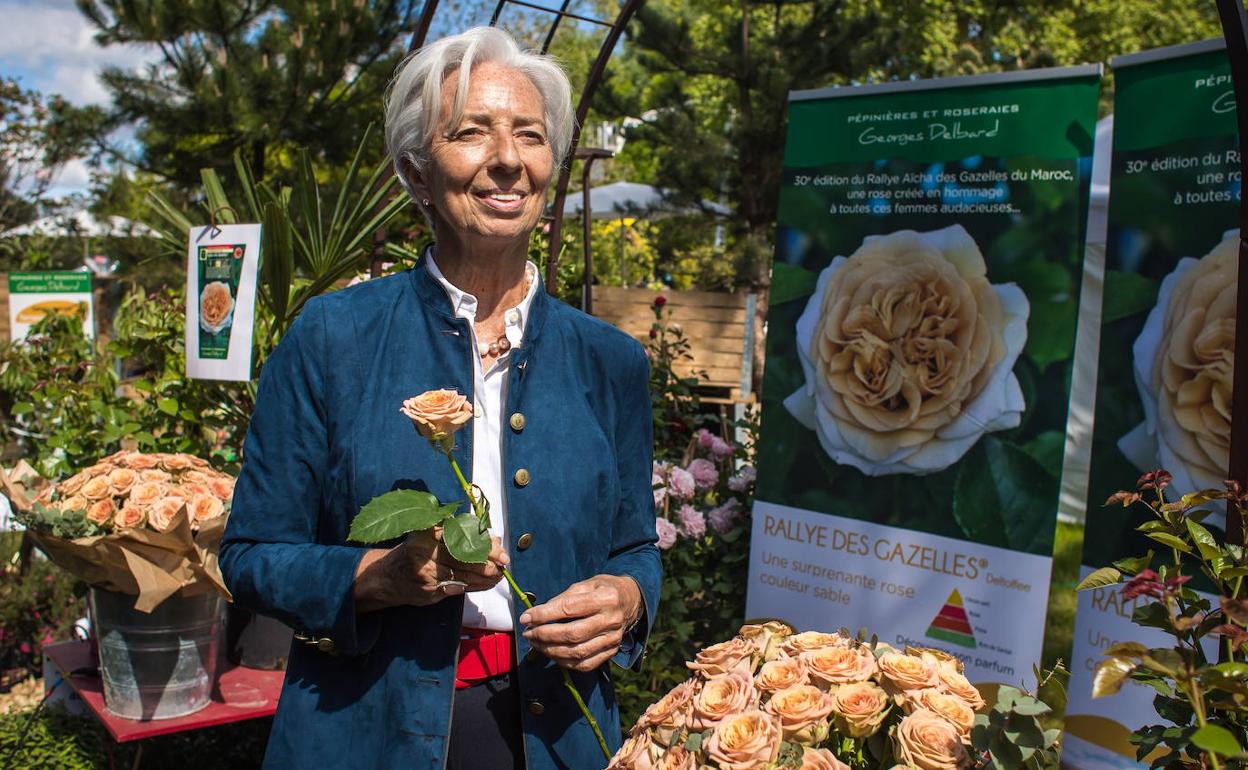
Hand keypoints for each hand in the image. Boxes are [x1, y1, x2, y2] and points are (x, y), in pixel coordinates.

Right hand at [354, 528, 509, 610]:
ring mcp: (427, 573)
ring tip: (499, 575)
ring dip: (485, 577)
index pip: (462, 537)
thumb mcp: (431, 537)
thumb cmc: (415, 553)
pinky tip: (486, 584)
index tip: (499, 548)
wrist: (386, 578)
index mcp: (427, 533)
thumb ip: (460, 537)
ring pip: (464, 575)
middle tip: (503, 564)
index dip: (484, 544)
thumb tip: (493, 540)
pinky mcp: (429, 590)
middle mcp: (425, 551)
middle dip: (488, 562)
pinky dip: (475, 586)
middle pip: (465, 557)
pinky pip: (458, 588)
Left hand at [519, 575, 641, 671]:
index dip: (544, 615)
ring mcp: (613, 639)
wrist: (631, 601)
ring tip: (536, 644)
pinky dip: (564, 662)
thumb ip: (563, 598)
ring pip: (577, 652)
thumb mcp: (586, 584)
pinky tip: (552, 653)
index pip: (569, 609)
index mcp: (606, 598)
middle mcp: (611, 620)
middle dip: (545, 635)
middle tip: (529, 633)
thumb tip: (538, 614)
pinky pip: (585, 664)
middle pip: (573, 634)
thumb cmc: (604, 589)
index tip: (527, 618)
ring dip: (551, 651)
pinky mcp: (611, 652)